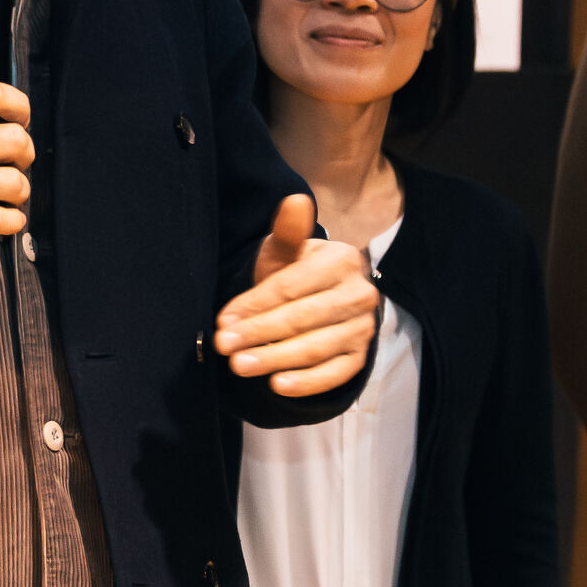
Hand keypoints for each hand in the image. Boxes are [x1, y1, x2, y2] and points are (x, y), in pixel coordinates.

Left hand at [211, 195, 377, 396]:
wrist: (317, 298)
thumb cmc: (294, 272)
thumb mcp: (285, 251)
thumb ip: (287, 232)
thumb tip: (295, 201)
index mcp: (341, 260)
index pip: (291, 287)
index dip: (254, 305)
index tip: (222, 321)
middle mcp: (360, 293)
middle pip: (302, 318)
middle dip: (259, 334)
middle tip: (225, 347)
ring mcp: (364, 327)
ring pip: (316, 348)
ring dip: (276, 359)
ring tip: (241, 366)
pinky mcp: (361, 356)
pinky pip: (335, 373)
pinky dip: (307, 383)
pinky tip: (278, 385)